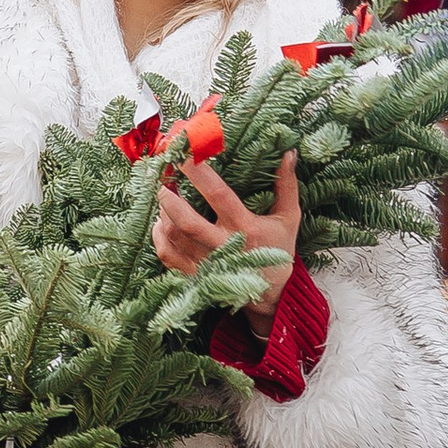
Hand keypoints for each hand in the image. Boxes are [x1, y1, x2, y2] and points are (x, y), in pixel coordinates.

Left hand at [152, 150, 299, 309]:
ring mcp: (206, 263)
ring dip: (163, 213)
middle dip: (169, 198)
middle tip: (162, 179)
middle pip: (187, 222)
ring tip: (163, 195)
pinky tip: (160, 221)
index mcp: (246, 228)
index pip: (219, 195)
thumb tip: (288, 153)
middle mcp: (223, 246)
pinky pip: (166, 255)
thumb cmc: (278, 249)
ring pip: (174, 236)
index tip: (186, 155)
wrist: (271, 294)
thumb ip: (287, 185)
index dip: (200, 174)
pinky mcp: (194, 275)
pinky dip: (158, 236)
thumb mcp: (289, 217)